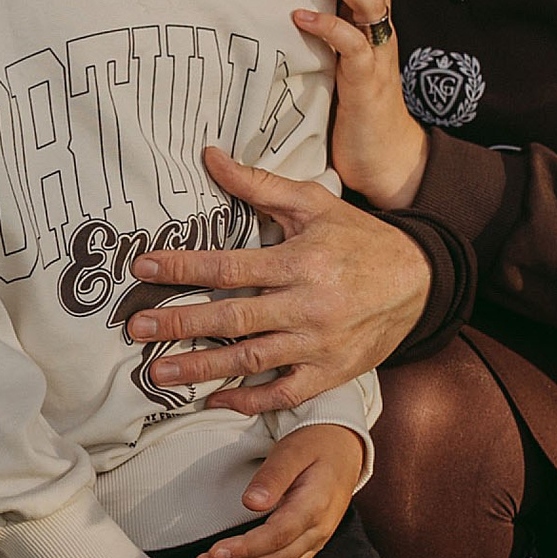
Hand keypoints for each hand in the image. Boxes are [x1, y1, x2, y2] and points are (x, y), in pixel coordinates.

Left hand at [126, 146, 433, 412]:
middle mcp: (308, 306)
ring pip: (251, 360)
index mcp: (300, 262)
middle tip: (136, 328)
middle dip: (179, 323)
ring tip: (159, 373)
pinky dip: (250, 400)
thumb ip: (258, 185)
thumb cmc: (359, 238)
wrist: (420, 280)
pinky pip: (285, 393)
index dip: (183, 267)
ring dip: (201, 369)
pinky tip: (217, 399)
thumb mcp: (313, 203)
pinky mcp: (331, 372)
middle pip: (232, 318)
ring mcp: (319, 345)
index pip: (229, 267)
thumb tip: (210, 157)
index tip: (145, 267)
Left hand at [196, 423, 367, 557]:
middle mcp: (319, 529)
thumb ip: (273, 476)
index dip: (245, 548)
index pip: (278, 536)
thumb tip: (251, 502)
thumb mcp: (293, 450)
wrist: (345, 448)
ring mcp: (316, 540)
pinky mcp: (310, 545)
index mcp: (315, 505)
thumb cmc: (316, 445)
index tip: (215, 552)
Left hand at [293, 0, 428, 210]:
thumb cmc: (353, 104)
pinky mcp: (368, 82)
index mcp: (369, 17)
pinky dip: (329, 27)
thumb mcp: (332, 54)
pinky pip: (354, 46)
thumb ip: (318, 21)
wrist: (384, 157)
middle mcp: (378, 27)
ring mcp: (377, 52)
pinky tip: (301, 16)